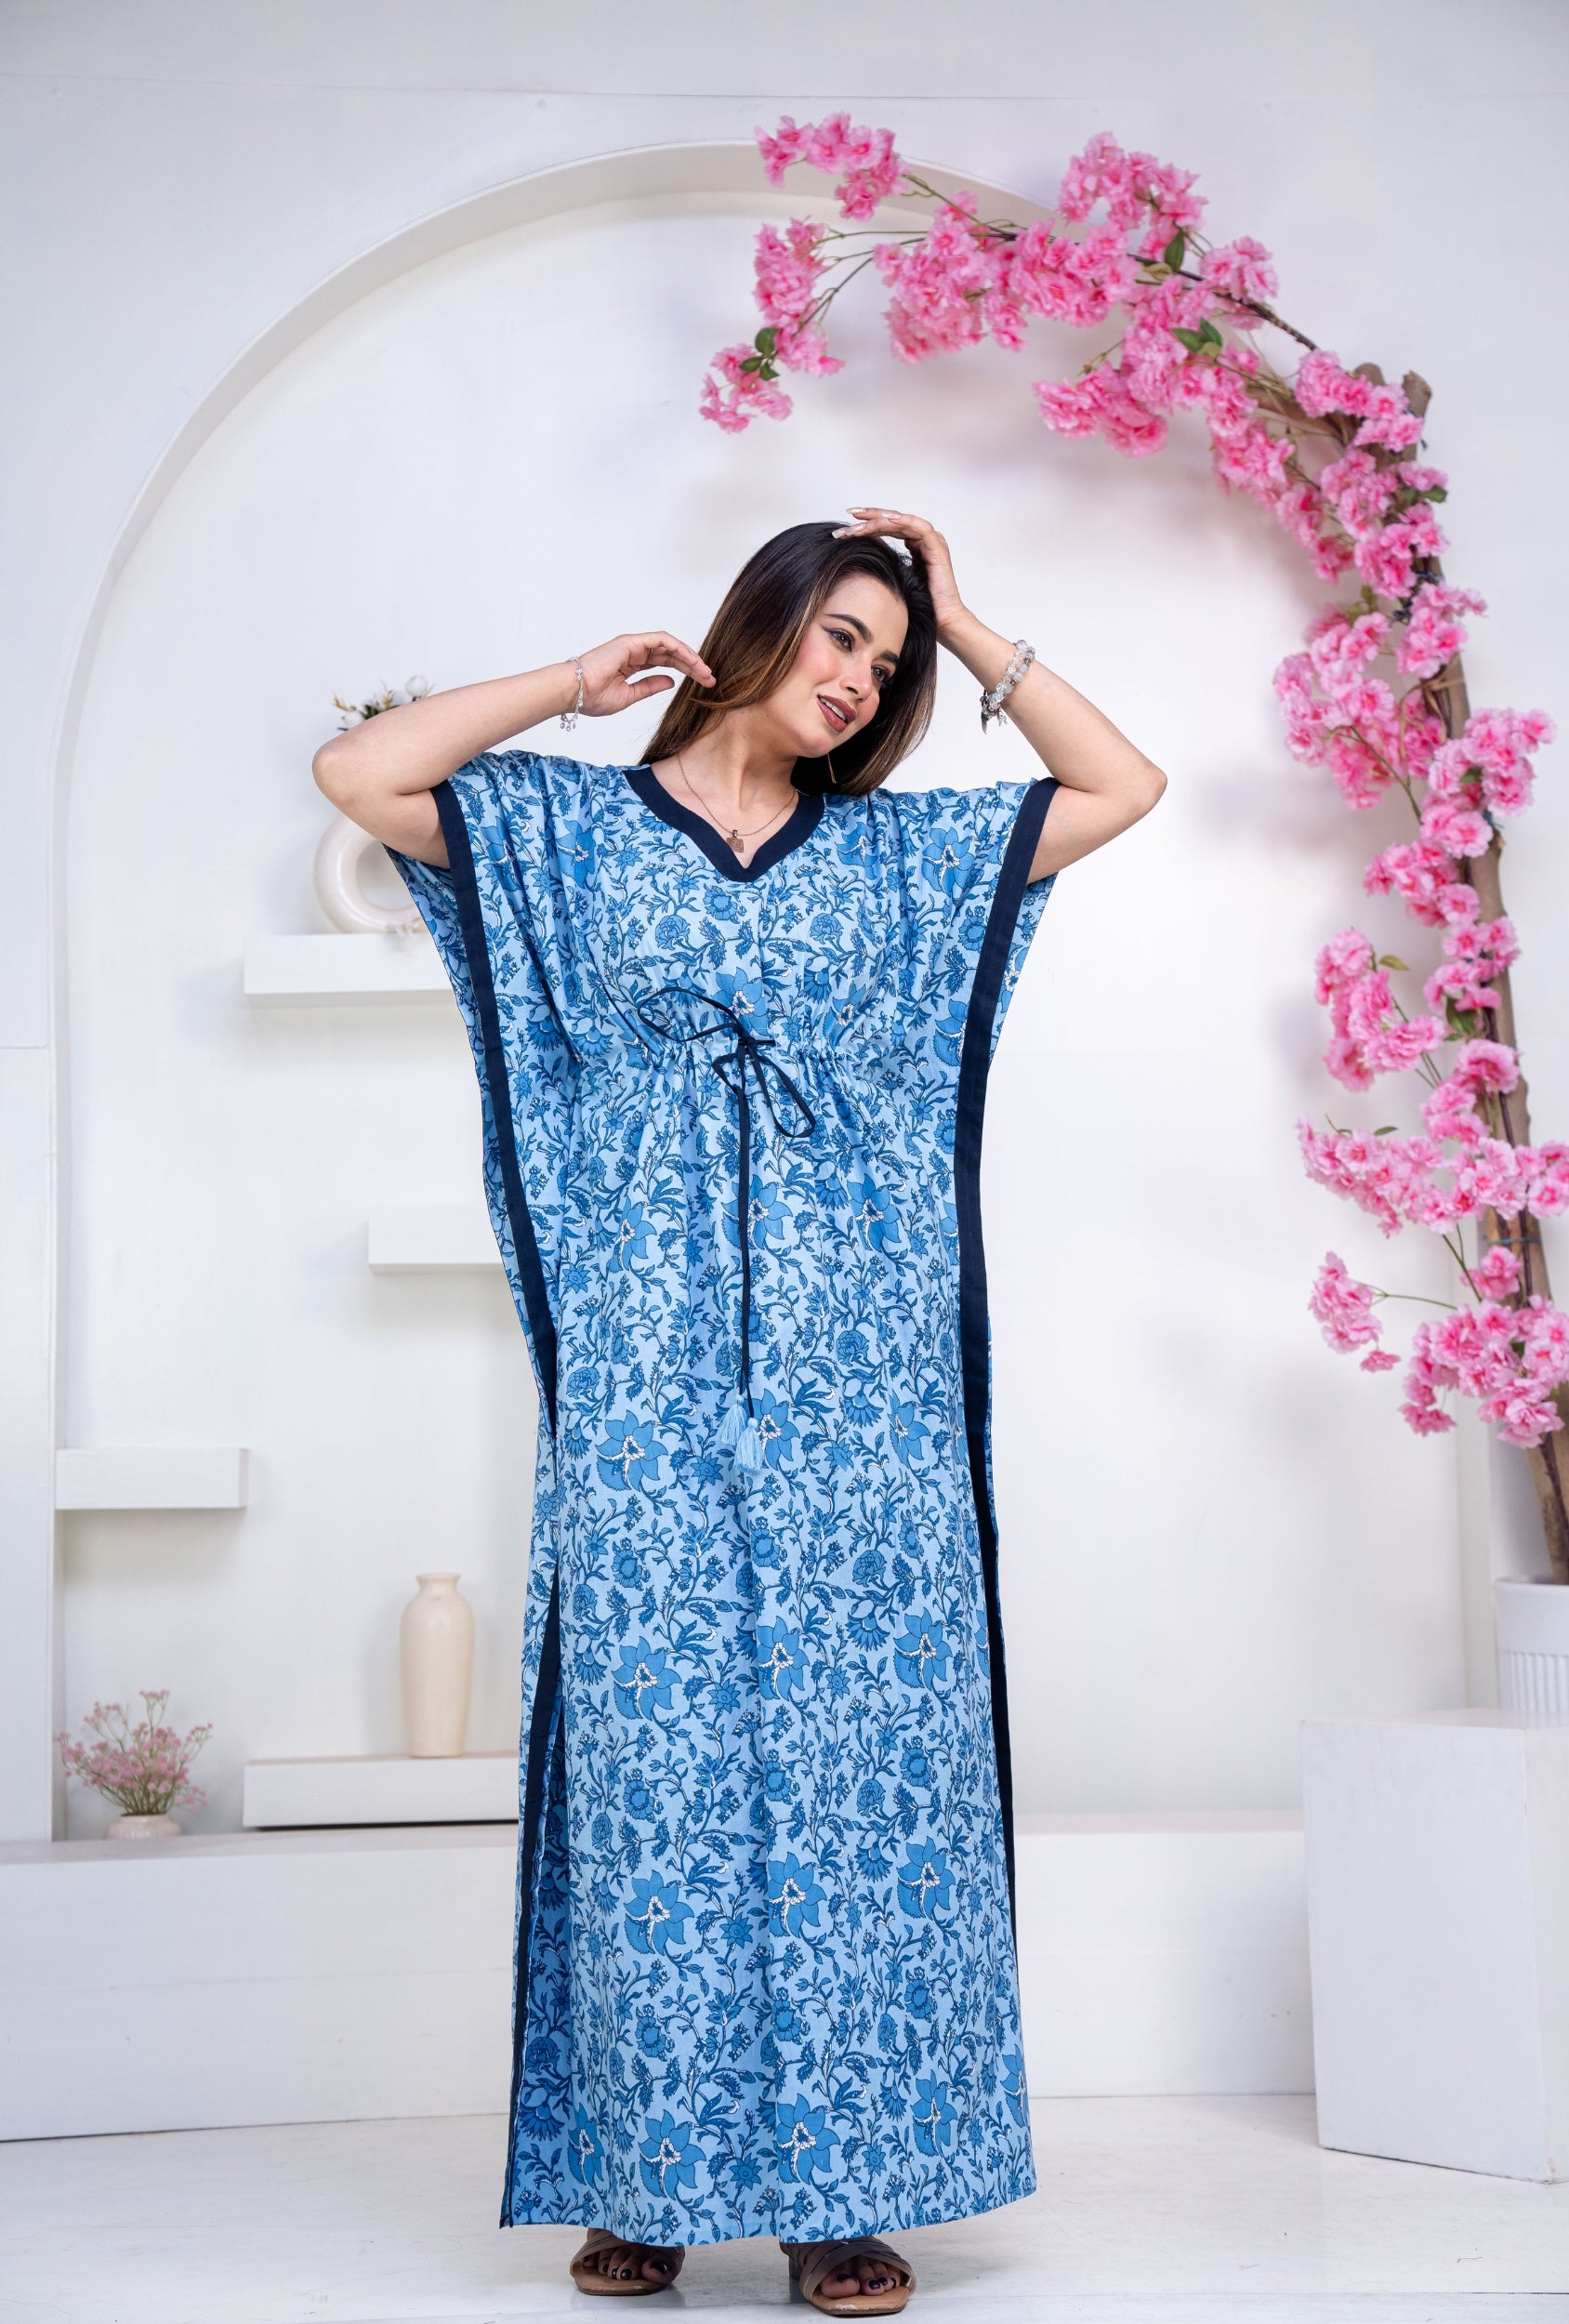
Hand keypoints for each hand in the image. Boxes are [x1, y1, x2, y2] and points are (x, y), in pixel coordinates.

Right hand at [571, 633, 714, 715]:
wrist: (575, 693)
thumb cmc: (592, 697)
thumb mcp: (630, 695)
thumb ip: (650, 686)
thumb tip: (671, 681)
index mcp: (632, 664)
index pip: (665, 663)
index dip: (686, 671)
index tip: (703, 684)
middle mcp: (634, 652)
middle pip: (671, 654)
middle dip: (693, 665)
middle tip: (710, 679)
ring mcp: (633, 645)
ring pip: (669, 646)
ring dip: (689, 657)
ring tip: (705, 671)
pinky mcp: (632, 642)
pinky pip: (661, 640)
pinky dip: (678, 648)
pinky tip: (691, 660)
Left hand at [832, 507, 967, 636]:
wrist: (941, 621)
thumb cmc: (920, 606)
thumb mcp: (894, 580)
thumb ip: (884, 563)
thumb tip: (861, 555)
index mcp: (915, 545)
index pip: (889, 527)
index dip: (868, 523)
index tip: (846, 527)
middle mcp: (924, 540)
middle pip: (894, 521)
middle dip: (870, 517)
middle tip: (849, 515)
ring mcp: (932, 542)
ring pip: (903, 522)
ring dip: (881, 520)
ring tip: (860, 521)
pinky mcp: (938, 549)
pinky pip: (920, 529)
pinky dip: (903, 522)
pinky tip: (886, 520)